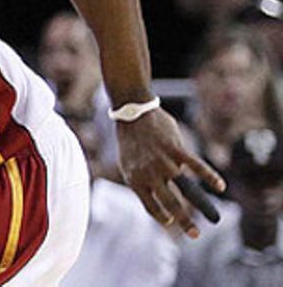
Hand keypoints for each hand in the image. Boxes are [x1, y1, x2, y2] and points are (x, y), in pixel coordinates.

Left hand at [116, 108, 224, 238]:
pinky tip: (220, 186)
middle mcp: (150, 174)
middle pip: (169, 203)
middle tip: (194, 235)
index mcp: (135, 180)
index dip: (162, 217)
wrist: (131, 114)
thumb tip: (158, 193)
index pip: (151, 206)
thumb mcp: (128, 164)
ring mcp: (164, 162)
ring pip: (186, 189)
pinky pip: (196, 166)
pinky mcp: (176, 150)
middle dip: (183, 221)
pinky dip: (209, 176)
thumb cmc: (132, 141)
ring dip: (201, 205)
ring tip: (213, 220)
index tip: (171, 223)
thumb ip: (143, 180)